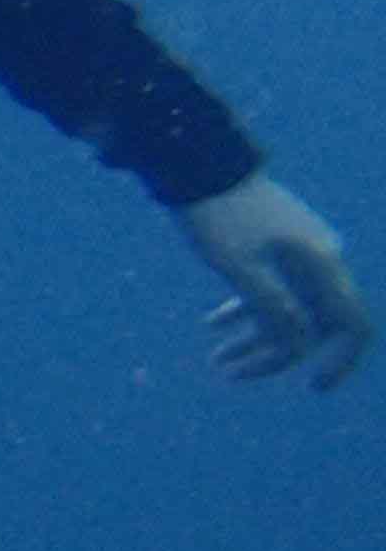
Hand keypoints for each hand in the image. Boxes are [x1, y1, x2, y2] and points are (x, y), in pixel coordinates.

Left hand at [176, 174, 368, 388]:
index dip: (342, 360)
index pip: (352, 323)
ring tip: (217, 360)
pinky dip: (245, 310)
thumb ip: (270, 308)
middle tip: (230, 374)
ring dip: (257, 337)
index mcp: (320, 263)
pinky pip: (270, 287)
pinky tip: (212, 325)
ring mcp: (298, 251)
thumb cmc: (217, 215)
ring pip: (288, 306)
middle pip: (315, 322)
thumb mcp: (238, 267)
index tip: (315, 386)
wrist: (199, 164)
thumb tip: (297, 348)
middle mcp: (319, 258)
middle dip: (278, 354)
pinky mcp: (274, 245)